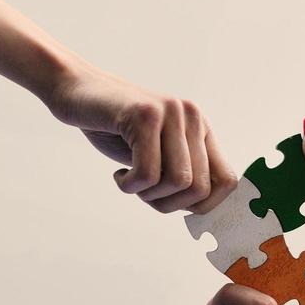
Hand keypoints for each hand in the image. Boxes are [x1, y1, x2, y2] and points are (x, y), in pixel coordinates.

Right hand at [46, 65, 234, 212]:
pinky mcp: (144, 115)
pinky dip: (129, 186)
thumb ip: (179, 175)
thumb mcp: (155, 154)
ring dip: (148, 195)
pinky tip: (118, 174)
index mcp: (200, 129)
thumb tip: (201, 212)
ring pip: (177, 182)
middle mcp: (192, 117)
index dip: (205, 206)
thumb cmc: (115, 129)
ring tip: (130, 182)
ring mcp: (170, 113)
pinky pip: (147, 173)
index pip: (227, 181)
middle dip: (168, 204)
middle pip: (199, 188)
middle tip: (143, 193)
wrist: (77, 91)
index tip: (172, 205)